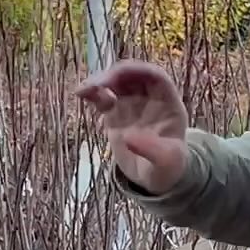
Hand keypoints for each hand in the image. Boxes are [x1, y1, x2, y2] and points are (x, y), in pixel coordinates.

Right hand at [78, 60, 188, 195]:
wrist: (155, 178)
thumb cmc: (167, 168)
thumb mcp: (166, 162)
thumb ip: (152, 150)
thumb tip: (128, 138)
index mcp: (168, 103)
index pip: (155, 77)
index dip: (137, 71)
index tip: (117, 75)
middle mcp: (150, 99)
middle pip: (132, 76)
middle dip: (114, 75)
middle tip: (96, 85)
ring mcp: (132, 104)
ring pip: (116, 83)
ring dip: (100, 82)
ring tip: (83, 90)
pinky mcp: (116, 114)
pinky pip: (103, 98)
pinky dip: (93, 93)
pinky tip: (81, 94)